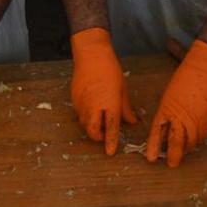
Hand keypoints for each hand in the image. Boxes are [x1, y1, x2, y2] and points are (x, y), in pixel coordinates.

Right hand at [70, 28, 135, 154]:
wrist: (91, 55)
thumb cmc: (110, 70)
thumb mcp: (122, 89)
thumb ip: (126, 109)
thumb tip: (132, 122)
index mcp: (110, 104)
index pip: (110, 128)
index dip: (110, 142)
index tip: (110, 152)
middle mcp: (94, 106)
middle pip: (93, 131)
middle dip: (98, 137)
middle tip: (104, 135)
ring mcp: (81, 103)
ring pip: (84, 123)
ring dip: (92, 125)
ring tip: (99, 117)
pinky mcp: (74, 98)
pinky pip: (79, 112)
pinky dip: (85, 114)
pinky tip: (91, 105)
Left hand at [146, 39, 206, 167]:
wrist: (205, 69)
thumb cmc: (185, 79)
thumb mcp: (169, 96)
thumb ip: (168, 113)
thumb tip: (167, 128)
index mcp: (167, 109)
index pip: (158, 132)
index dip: (154, 146)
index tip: (151, 158)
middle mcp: (181, 116)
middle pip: (176, 142)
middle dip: (173, 155)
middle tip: (171, 164)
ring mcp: (196, 119)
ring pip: (191, 141)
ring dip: (187, 148)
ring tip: (184, 152)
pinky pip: (203, 135)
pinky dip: (198, 140)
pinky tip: (196, 140)